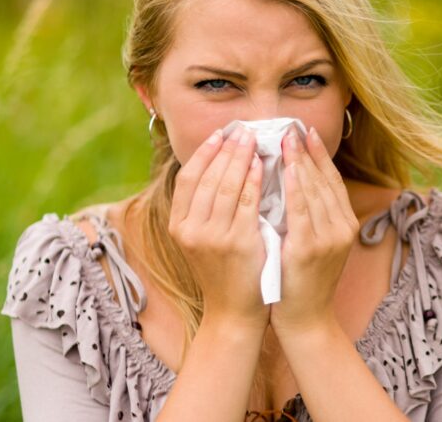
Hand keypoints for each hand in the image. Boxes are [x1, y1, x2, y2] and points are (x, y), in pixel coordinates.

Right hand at [167, 125, 269, 327]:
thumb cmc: (224, 272)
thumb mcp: (203, 239)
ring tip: (253, 140)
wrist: (233, 312)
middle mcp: (190, 229)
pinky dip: (253, 181)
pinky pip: (247, 203)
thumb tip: (219, 167)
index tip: (219, 134)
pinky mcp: (237, 243)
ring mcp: (212, 236)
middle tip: (242, 130)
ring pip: (226, 185)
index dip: (204, 153)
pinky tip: (262, 165)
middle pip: (208, 177)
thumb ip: (205, 209)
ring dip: (241, 158)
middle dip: (226, 149)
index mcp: (179, 225)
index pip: (188, 178)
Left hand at [271, 125, 359, 335]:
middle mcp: (341, 228)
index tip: (306, 132)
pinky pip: (301, 210)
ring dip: (300, 162)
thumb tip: (296, 181)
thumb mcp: (316, 244)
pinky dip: (295, 186)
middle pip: (325, 181)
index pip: (332, 181)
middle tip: (292, 127)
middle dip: (307, 152)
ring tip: (285, 139)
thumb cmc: (304, 280)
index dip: (320, 155)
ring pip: (314, 191)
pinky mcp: (309, 249)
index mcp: (344, 225)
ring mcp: (328, 239)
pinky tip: (285, 169)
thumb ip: (312, 216)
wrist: (306, 319)